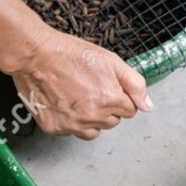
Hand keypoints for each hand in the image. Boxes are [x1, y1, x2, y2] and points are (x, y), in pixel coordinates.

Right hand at [5, 25, 151, 140]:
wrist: (37, 56)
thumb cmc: (71, 54)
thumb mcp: (111, 61)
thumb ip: (134, 84)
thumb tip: (148, 106)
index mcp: (110, 99)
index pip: (129, 110)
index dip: (120, 97)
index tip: (108, 87)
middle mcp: (93, 117)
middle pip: (113, 122)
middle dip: (107, 108)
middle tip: (92, 89)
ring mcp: (72, 125)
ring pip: (94, 131)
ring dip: (91, 119)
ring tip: (79, 98)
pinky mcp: (55, 128)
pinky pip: (72, 131)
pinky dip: (71, 121)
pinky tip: (64, 103)